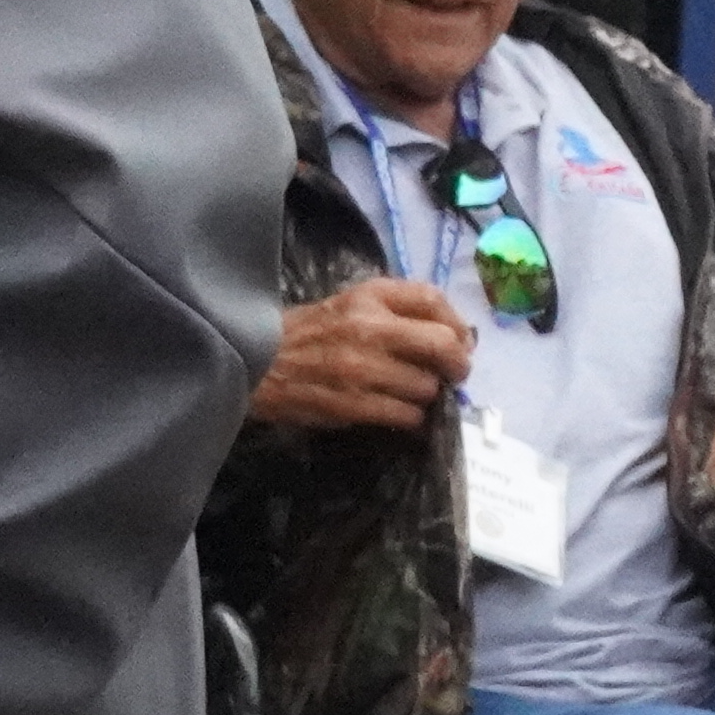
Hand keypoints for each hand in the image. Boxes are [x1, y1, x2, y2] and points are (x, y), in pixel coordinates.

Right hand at [247, 276, 472, 433]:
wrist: (254, 363)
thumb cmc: (308, 334)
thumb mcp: (350, 304)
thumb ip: (397, 311)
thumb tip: (454, 335)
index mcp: (369, 297)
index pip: (433, 299)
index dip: (458, 324)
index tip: (460, 342)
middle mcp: (369, 327)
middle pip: (442, 344)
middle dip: (457, 364)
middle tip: (453, 375)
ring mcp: (362, 367)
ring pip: (427, 386)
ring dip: (426, 395)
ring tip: (409, 392)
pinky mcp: (353, 402)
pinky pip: (407, 415)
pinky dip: (410, 417)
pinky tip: (397, 411)